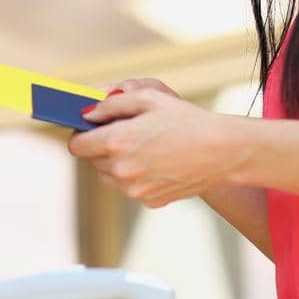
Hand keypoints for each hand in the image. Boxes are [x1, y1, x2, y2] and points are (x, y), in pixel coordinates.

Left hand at [68, 78, 251, 207]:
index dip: (81, 134)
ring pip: (109, 177)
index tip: (91, 128)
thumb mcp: (148, 98)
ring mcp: (135, 189)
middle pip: (92, 161)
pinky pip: (130, 188)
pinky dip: (136, 176)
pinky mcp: (149, 201)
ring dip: (116, 163)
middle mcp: (121, 170)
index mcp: (116, 142)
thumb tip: (86, 114)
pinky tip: (157, 161)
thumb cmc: (186, 119)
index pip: (77, 145)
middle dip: (102, 146)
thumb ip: (111, 104)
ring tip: (144, 147)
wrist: (221, 150)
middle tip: (126, 132)